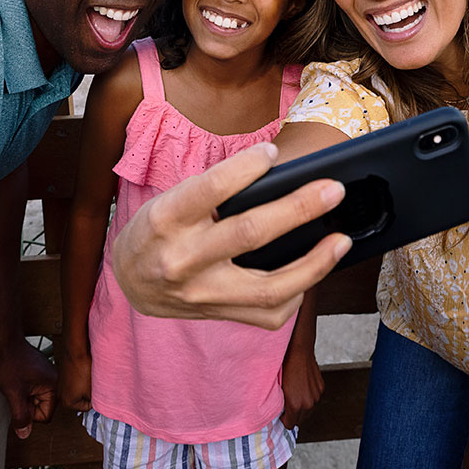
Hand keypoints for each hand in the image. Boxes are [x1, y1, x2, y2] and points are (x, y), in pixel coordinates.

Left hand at [0, 337, 56, 439]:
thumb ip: (20, 416)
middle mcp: (55, 381)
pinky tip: (17, 380)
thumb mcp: (13, 393)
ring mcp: (47, 378)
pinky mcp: (40, 375)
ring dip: (24, 397)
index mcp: (54, 385)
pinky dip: (23, 390)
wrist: (4, 342)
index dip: (29, 413)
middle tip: (17, 389)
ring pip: (36, 401)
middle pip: (42, 410)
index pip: (45, 416)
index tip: (20, 399)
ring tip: (16, 383)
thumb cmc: (10, 361)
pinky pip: (33, 392)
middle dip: (27, 405)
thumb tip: (24, 434)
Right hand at [59, 345, 92, 414]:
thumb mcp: (93, 390)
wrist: (76, 351)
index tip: (97, 392)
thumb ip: (96, 400)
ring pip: (78, 390)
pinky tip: (83, 372)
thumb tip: (99, 402)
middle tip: (94, 385)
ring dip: (84, 386)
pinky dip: (79, 378)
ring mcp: (60, 385)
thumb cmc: (83, 369)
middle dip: (89, 393)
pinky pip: (74, 381)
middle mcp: (61, 395)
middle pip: (81, 399)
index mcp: (67, 403)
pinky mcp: (62, 375)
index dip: (94, 399)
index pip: (86, 407)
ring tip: (88, 378)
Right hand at [112, 143, 350, 329]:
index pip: (211, 188)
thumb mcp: (171, 200)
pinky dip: (296, 293)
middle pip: (251, 233)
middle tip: (333, 191)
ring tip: (340, 241)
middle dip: (299, 209)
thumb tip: (276, 177)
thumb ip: (214, 193)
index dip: (247, 168)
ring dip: (314, 263)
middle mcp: (183, 258)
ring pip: (269, 286)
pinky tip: (310, 274)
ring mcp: (202, 294)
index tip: (273, 153)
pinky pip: (268, 313)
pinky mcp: (217, 315)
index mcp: (166, 219)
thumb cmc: (157, 230)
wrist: (128, 280)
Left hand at [280, 344, 322, 427]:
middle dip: (294, 416)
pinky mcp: (321, 389)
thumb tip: (281, 412)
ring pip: (309, 410)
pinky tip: (303, 389)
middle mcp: (308, 403)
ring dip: (303, 407)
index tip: (281, 415)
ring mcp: (316, 396)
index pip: (290, 424)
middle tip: (287, 408)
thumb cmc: (286, 368)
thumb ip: (282, 404)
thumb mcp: (279, 389)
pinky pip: (314, 399)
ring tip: (295, 397)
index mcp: (295, 405)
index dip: (284, 420)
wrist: (299, 352)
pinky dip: (309, 397)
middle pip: (301, 420)